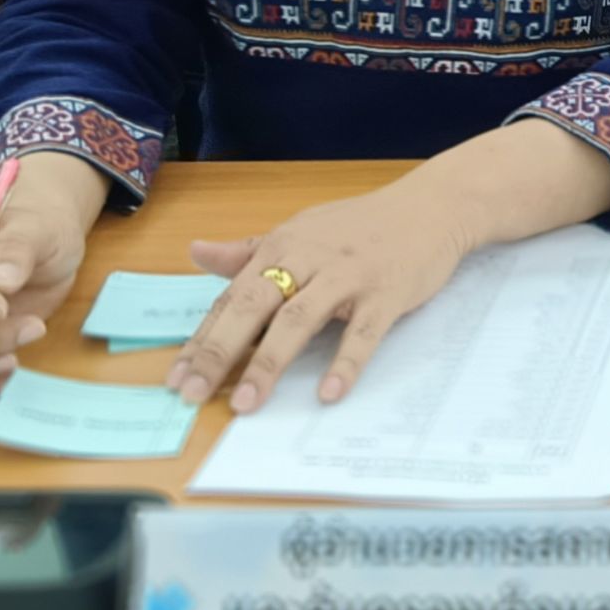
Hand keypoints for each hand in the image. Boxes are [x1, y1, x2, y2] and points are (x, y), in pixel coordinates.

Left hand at [168, 183, 467, 413]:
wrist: (432, 206)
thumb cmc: (362, 226)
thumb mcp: (301, 232)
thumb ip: (248, 251)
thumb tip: (196, 252)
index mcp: (282, 246)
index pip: (232, 296)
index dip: (203, 337)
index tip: (177, 377)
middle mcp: (309, 258)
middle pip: (255, 306)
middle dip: (221, 351)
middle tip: (193, 393)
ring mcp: (349, 276)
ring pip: (300, 319)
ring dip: (270, 362)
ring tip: (247, 403)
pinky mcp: (386, 293)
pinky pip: (363, 332)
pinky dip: (346, 362)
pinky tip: (329, 392)